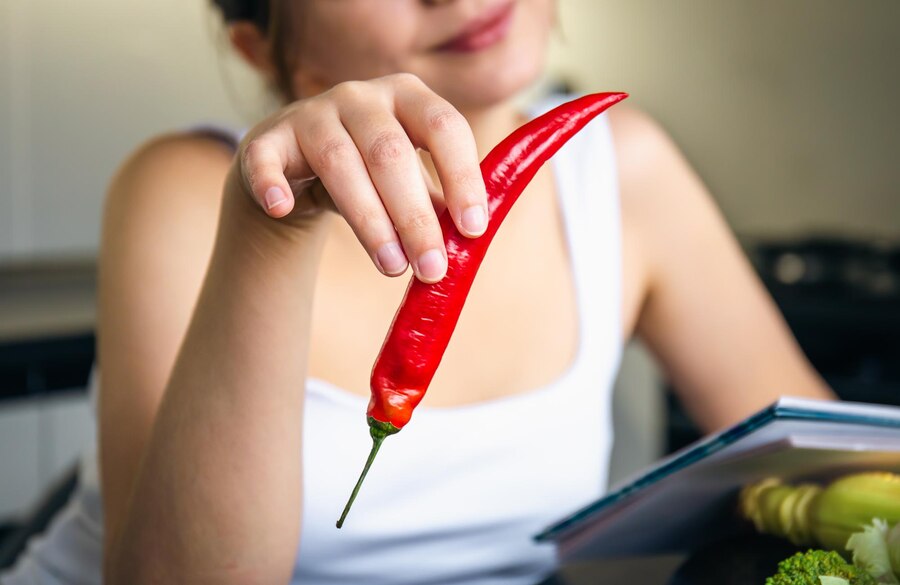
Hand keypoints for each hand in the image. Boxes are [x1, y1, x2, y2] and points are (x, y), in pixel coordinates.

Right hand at [236, 73, 488, 282]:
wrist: (294, 170)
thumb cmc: (369, 176)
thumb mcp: (409, 182)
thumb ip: (438, 205)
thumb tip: (468, 242)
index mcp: (407, 96)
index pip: (444, 126)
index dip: (462, 176)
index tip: (474, 228)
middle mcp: (360, 96)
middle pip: (391, 153)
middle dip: (415, 217)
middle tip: (431, 269)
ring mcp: (310, 113)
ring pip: (340, 163)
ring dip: (369, 221)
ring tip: (391, 267)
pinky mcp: (267, 138)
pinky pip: (266, 159)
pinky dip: (271, 183)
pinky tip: (281, 208)